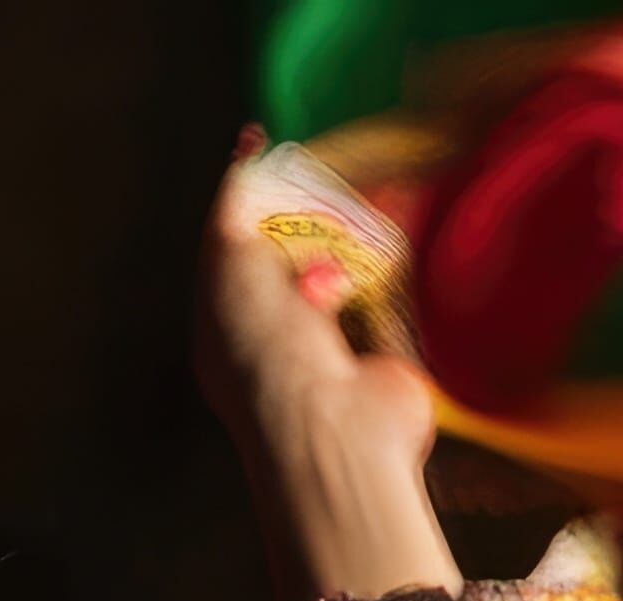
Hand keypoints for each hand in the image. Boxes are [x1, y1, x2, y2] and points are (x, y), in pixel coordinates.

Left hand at [195, 139, 458, 600]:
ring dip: (348, 246)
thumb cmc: (268, 354)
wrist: (335, 433)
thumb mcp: (228, 264)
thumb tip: (246, 155)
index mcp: (227, 320)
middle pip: (290, 254)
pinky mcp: (382, 365)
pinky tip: (395, 245)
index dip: (249, 193)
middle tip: (325, 186)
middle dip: (305, 219)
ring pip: (339, 275)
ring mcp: (332, 355)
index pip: (234, 242)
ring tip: (363, 214)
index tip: (265, 145)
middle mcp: (276, 338)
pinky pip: (384, 305)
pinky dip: (388, 276)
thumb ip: (233, 209)